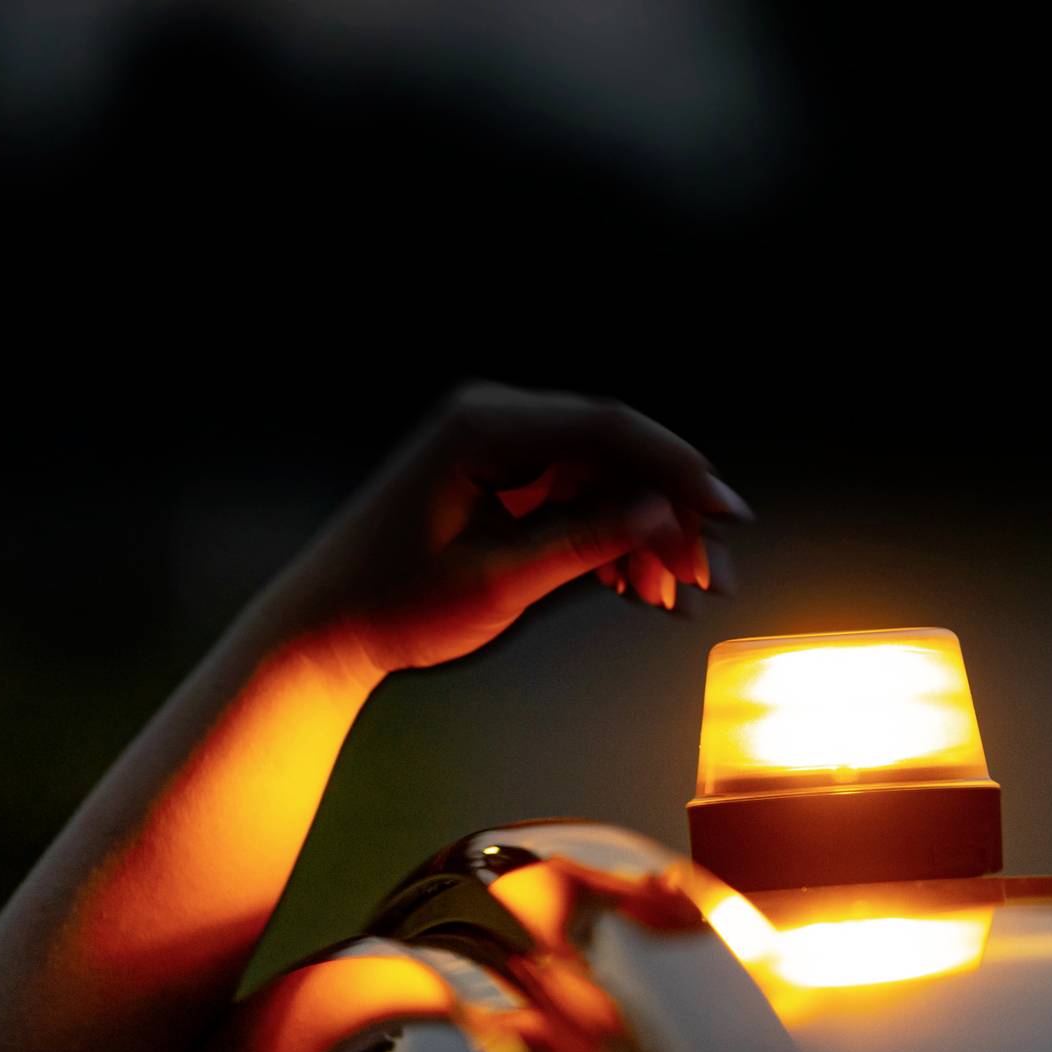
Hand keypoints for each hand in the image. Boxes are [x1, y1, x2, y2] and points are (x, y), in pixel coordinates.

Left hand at [296, 383, 751, 675]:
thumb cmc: (391, 603)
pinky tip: (639, 589)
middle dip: (669, 515)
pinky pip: (578, 500)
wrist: (326, 629)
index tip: (725, 513)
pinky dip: (612, 542)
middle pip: (615, 454)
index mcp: (484, 425)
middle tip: (709, 575)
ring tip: (677, 596)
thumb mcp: (499, 580)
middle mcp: (496, 422)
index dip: (678, 469)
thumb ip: (585, 541)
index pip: (608, 428)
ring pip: (604, 481)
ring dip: (646, 536)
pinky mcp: (504, 483)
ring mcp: (501, 451)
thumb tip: (662, 514)